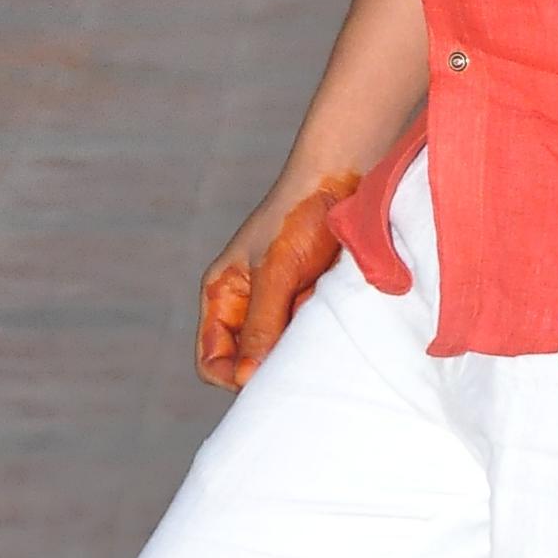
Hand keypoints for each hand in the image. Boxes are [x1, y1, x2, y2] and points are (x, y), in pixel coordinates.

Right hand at [196, 172, 359, 390]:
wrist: (344, 179)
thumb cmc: (299, 215)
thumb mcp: (275, 271)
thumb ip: (262, 324)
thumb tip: (247, 378)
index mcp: (223, 297)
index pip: (212, 361)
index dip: (233, 377)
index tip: (266, 378)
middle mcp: (249, 308)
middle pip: (249, 364)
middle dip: (271, 367)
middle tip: (299, 358)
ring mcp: (282, 307)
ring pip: (283, 355)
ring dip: (300, 350)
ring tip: (317, 326)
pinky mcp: (312, 304)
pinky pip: (312, 338)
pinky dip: (321, 336)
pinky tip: (334, 319)